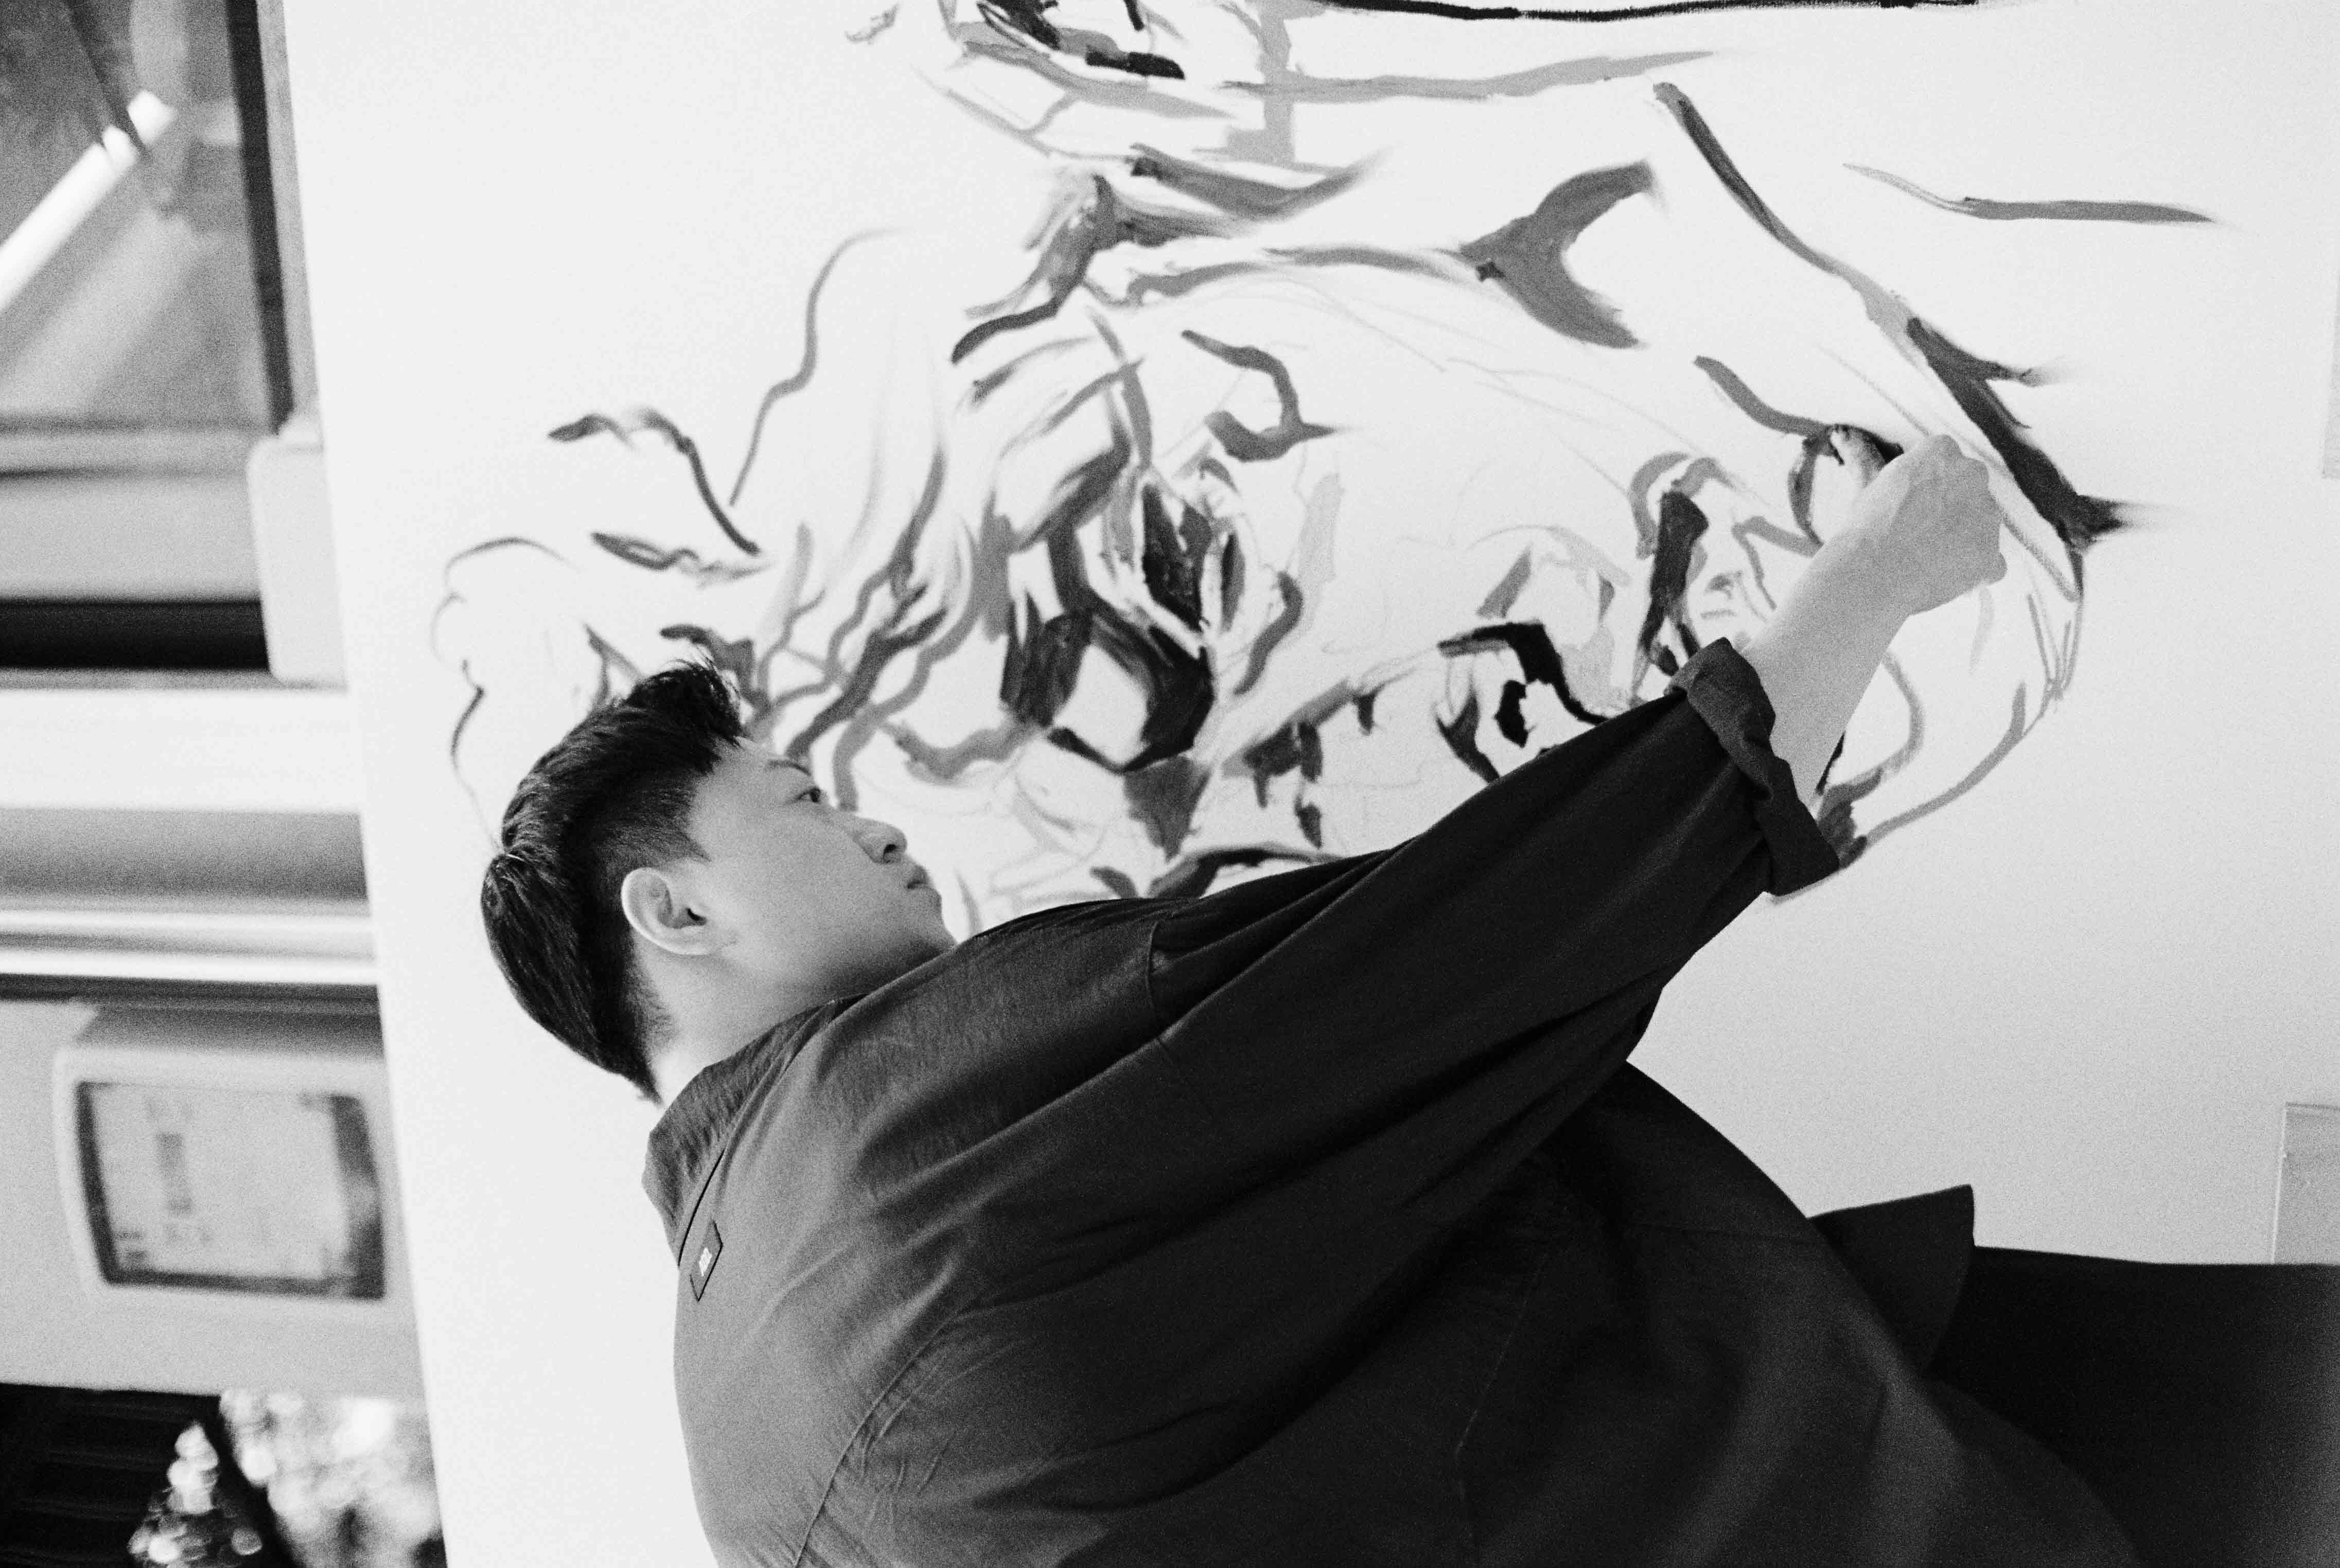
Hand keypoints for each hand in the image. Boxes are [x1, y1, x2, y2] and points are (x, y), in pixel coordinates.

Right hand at [1841, 434, 2009, 616]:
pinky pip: (1989, 564)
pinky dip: (1973, 572)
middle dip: (1951, 508)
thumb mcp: (1869, 483)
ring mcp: (1987, 517)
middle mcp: (1973, 476)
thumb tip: (1846, 438)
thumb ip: (1874, 460)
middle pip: (1968, 491)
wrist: (1872, 573)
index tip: (1912, 500)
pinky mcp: (1991, 555)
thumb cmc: (1866, 529)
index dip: (1927, 484)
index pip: (1945, 460)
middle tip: (1918, 530)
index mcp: (1942, 451)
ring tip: (1925, 558)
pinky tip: (1942, 576)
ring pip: (1981, 527)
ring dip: (1962, 540)